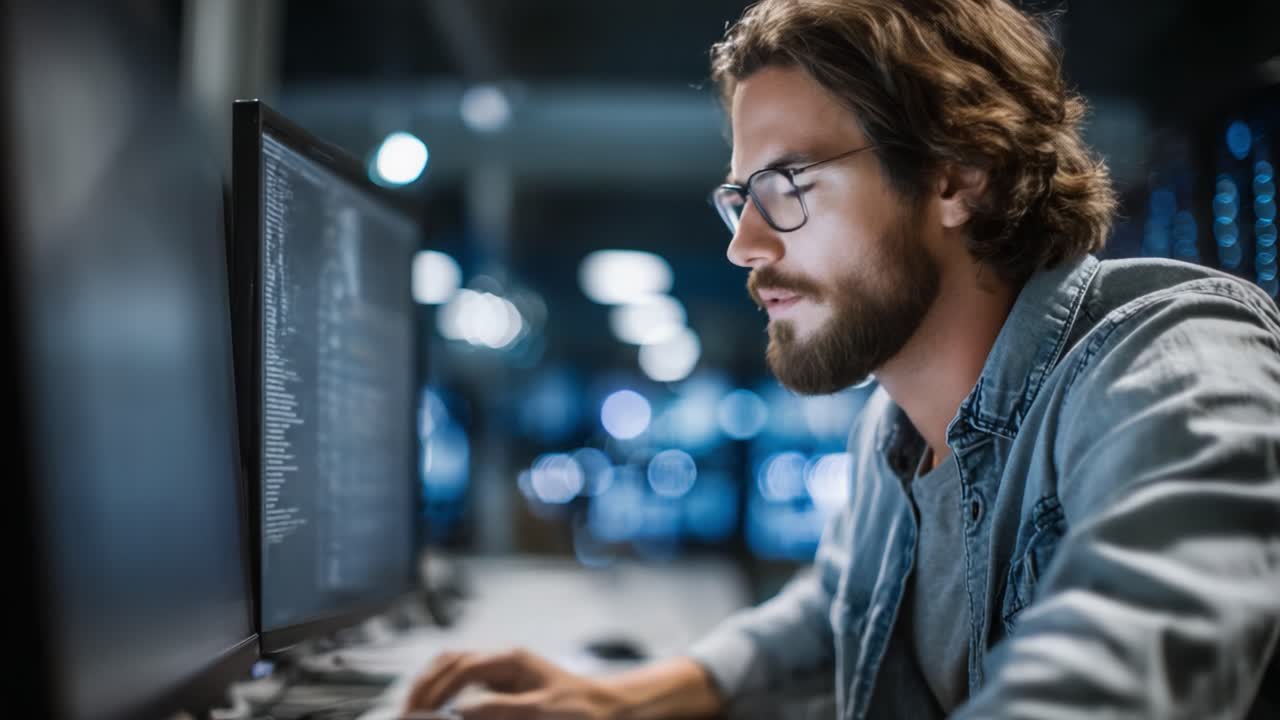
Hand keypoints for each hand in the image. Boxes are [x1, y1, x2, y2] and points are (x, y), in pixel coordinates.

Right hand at [403, 648, 626, 719]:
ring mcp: (499, 669)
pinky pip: (463, 679)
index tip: (417, 714)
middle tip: (404, 713)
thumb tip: (462, 709)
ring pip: (451, 667)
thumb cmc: (580, 710)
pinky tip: (435, 708)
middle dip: (423, 687)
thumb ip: (502, 709)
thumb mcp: (542, 712)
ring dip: (429, 686)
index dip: (435, 693)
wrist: (605, 709)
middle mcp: (501, 659)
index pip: (459, 669)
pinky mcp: (500, 683)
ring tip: (412, 709)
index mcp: (510, 660)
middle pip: (448, 662)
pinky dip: (444, 689)